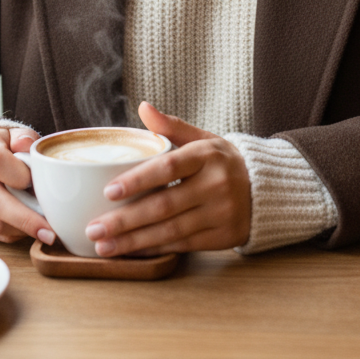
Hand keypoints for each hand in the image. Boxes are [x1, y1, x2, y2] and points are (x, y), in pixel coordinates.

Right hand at [0, 127, 54, 244]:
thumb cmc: (8, 147)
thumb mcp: (18, 135)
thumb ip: (25, 138)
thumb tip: (26, 145)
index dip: (19, 175)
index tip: (37, 183)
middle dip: (26, 219)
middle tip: (51, 230)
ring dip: (23, 229)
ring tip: (46, 230)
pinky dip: (14, 233)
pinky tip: (29, 229)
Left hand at [84, 102, 251, 256]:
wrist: (266, 188)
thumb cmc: (222, 161)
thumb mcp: (203, 138)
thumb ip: (172, 127)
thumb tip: (143, 107)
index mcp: (207, 155)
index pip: (168, 168)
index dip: (138, 180)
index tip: (109, 191)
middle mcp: (215, 185)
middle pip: (164, 205)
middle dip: (125, 220)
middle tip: (93, 229)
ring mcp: (220, 213)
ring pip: (170, 231)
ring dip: (133, 241)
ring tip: (103, 246)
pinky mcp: (222, 237)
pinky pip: (182, 245)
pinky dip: (154, 249)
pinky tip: (130, 251)